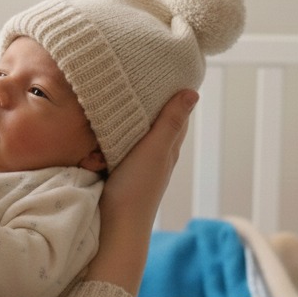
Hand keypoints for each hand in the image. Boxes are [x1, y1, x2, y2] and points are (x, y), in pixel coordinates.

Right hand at [86, 90, 197, 294]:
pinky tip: (104, 121)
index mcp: (168, 148)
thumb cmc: (137, 188)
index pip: (176, 114)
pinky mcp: (118, 170)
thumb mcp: (155, 150)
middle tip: (138, 73)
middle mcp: (155, 155)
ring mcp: (136, 164)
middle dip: (151, 100)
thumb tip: (193, 92)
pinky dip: (116, 128)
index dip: (173, 92)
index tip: (165, 69)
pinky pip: (120, 142)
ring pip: (137, 132)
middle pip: (157, 121)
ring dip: (131, 114)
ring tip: (120, 89)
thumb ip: (170, 123)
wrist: (114, 226)